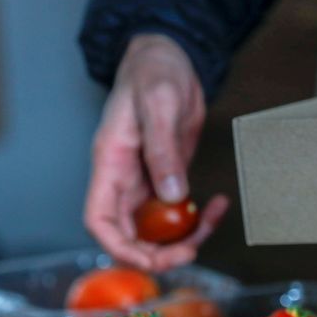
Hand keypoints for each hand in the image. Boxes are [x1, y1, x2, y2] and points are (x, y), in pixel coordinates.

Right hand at [84, 34, 228, 271]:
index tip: (147, 259)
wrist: (170, 57)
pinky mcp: (166, 181)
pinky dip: (198, 219)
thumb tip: (172, 196)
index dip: (118, 248)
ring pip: (155, 231)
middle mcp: (122, 180)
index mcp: (109, 164)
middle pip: (128, 236)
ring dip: (183, 238)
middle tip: (191, 251)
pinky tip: (217, 206)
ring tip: (212, 221)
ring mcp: (144, 183)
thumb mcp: (159, 104)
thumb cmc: (153, 71)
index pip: (99, 220)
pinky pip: (177, 213)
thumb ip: (163, 150)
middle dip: (157, 253)